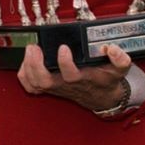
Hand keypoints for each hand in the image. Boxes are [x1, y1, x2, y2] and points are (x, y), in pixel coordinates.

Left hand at [16, 43, 131, 111]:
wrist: (102, 97)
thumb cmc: (106, 80)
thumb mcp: (119, 69)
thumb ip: (120, 59)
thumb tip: (111, 49)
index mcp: (83, 79)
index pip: (71, 75)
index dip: (65, 63)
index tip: (63, 47)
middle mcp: (67, 85)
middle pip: (46, 81)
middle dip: (36, 65)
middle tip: (34, 48)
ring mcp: (56, 87)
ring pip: (36, 84)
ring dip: (28, 67)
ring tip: (30, 49)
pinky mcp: (49, 87)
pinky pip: (31, 87)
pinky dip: (24, 76)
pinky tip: (25, 62)